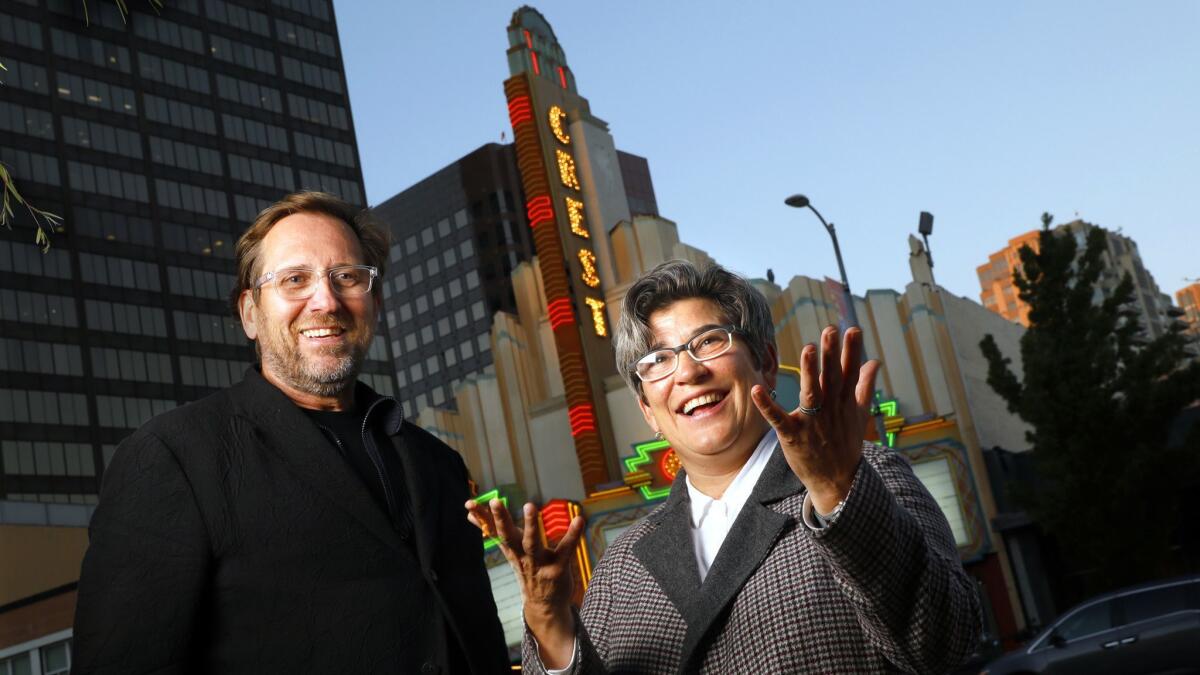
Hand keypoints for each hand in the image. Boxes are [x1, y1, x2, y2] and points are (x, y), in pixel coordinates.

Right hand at [464, 498, 582, 667]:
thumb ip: (494, 533)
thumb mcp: (510, 551)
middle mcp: (522, 556)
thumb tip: (470, 515)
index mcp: (511, 550)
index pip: (494, 531)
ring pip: (532, 543)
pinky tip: (579, 520)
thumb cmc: (527, 571)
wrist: (545, 607)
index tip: (469, 504)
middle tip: (494, 501)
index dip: (482, 518)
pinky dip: (572, 535)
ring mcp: (540, 564)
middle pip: (509, 536)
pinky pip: (566, 549)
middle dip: (501, 519)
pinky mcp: (559, 569)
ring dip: (530, 525)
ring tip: (529, 505)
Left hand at [751, 325, 880, 513]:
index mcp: (844, 402)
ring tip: (808, 349)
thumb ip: (865, 386)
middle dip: (831, 354)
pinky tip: (756, 390)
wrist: (837, 481)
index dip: (851, 351)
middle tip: (830, 330)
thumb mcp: (859, 414)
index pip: (849, 372)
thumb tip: (874, 362)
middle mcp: (830, 409)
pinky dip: (767, 406)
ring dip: (810, 372)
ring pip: (811, 393)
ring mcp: (812, 422)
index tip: (853, 329)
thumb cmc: (845, 444)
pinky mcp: (793, 435)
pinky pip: (778, 419)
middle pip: (832, 378)